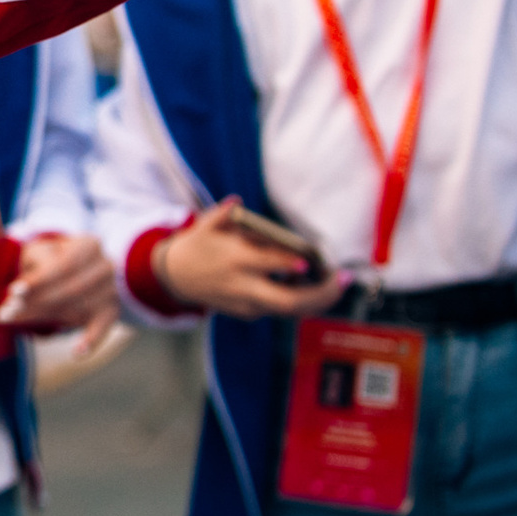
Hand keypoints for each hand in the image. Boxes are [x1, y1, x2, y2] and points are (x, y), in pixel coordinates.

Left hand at [0, 231, 118, 349]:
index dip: (37, 280)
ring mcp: (110, 292)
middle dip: (32, 304)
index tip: (13, 291)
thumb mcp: (45, 250)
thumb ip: (36, 265)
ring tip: (13, 321)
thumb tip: (17, 293)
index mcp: (88, 246)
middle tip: (4, 313)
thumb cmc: (54, 257)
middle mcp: (104, 268)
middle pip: (66, 291)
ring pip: (75, 310)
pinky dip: (91, 341)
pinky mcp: (110, 312)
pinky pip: (102, 329)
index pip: (61, 266)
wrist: (84, 266)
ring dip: (42, 319)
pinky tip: (77, 353)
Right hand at [152, 197, 345, 319]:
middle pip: (288, 301)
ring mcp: (247, 304)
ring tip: (335, 283)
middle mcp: (243, 286)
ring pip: (290, 309)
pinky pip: (280, 309)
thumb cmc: (197, 245)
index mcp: (235, 259)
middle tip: (342, 280)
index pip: (267, 264)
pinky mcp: (248, 313)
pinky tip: (310, 284)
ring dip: (318, 299)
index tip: (309, 261)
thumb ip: (225, 214)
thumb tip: (238, 202)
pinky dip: (301, 299)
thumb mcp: (206, 225)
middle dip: (321, 294)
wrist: (175, 278)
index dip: (289, 264)